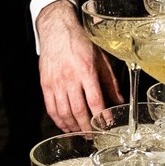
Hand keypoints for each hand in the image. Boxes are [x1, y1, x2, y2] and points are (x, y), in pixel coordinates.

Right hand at [38, 2, 120, 133]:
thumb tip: (119, 100)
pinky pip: (51, 108)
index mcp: (86, 70)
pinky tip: (65, 126)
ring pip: (64, 112)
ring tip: (81, 133)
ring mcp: (56, 82)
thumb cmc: (80, 42)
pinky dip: (58, 120)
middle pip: (79, 110)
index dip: (101, 116)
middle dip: (87, 127)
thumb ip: (109, 81)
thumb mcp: (100, 57)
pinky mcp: (45, 84)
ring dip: (73, 126)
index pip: (95, 99)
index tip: (107, 125)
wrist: (57, 30)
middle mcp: (70, 77)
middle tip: (93, 136)